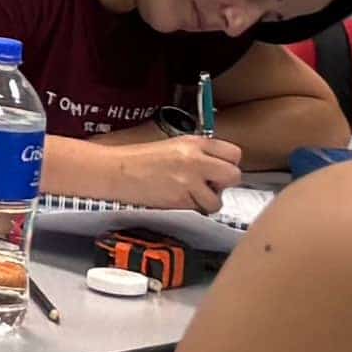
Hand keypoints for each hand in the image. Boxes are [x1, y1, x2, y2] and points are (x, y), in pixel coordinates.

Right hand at [92, 133, 243, 213]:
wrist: (117, 171)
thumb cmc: (140, 159)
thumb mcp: (174, 145)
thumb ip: (199, 153)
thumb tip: (218, 167)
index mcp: (194, 142)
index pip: (234, 153)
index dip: (228, 164)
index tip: (218, 169)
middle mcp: (195, 160)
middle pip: (234, 175)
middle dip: (224, 183)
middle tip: (209, 184)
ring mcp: (189, 181)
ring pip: (218, 199)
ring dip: (208, 200)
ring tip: (191, 194)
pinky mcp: (180, 200)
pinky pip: (199, 209)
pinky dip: (193, 208)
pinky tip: (178, 199)